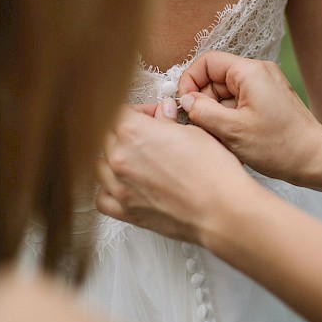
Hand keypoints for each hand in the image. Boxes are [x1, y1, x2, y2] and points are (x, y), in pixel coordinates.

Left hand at [96, 103, 259, 245]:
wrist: (221, 210)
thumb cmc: (213, 173)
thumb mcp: (195, 134)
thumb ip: (169, 123)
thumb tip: (162, 115)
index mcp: (134, 132)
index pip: (121, 110)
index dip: (140, 111)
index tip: (154, 116)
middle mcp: (120, 158)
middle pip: (107, 136)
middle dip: (128, 132)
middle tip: (152, 136)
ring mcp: (119, 187)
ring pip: (101, 165)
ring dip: (115, 159)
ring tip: (139, 160)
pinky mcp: (126, 211)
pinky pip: (102, 197)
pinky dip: (109, 189)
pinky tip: (125, 185)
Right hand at [177, 52, 321, 186]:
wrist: (316, 159)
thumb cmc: (279, 147)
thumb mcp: (232, 130)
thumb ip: (202, 111)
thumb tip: (186, 100)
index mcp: (250, 72)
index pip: (207, 62)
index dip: (190, 81)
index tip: (186, 106)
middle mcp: (260, 73)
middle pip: (216, 79)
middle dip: (204, 102)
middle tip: (202, 128)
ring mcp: (266, 87)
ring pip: (226, 94)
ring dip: (217, 114)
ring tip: (222, 138)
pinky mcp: (270, 101)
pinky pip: (240, 103)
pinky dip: (231, 119)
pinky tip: (234, 140)